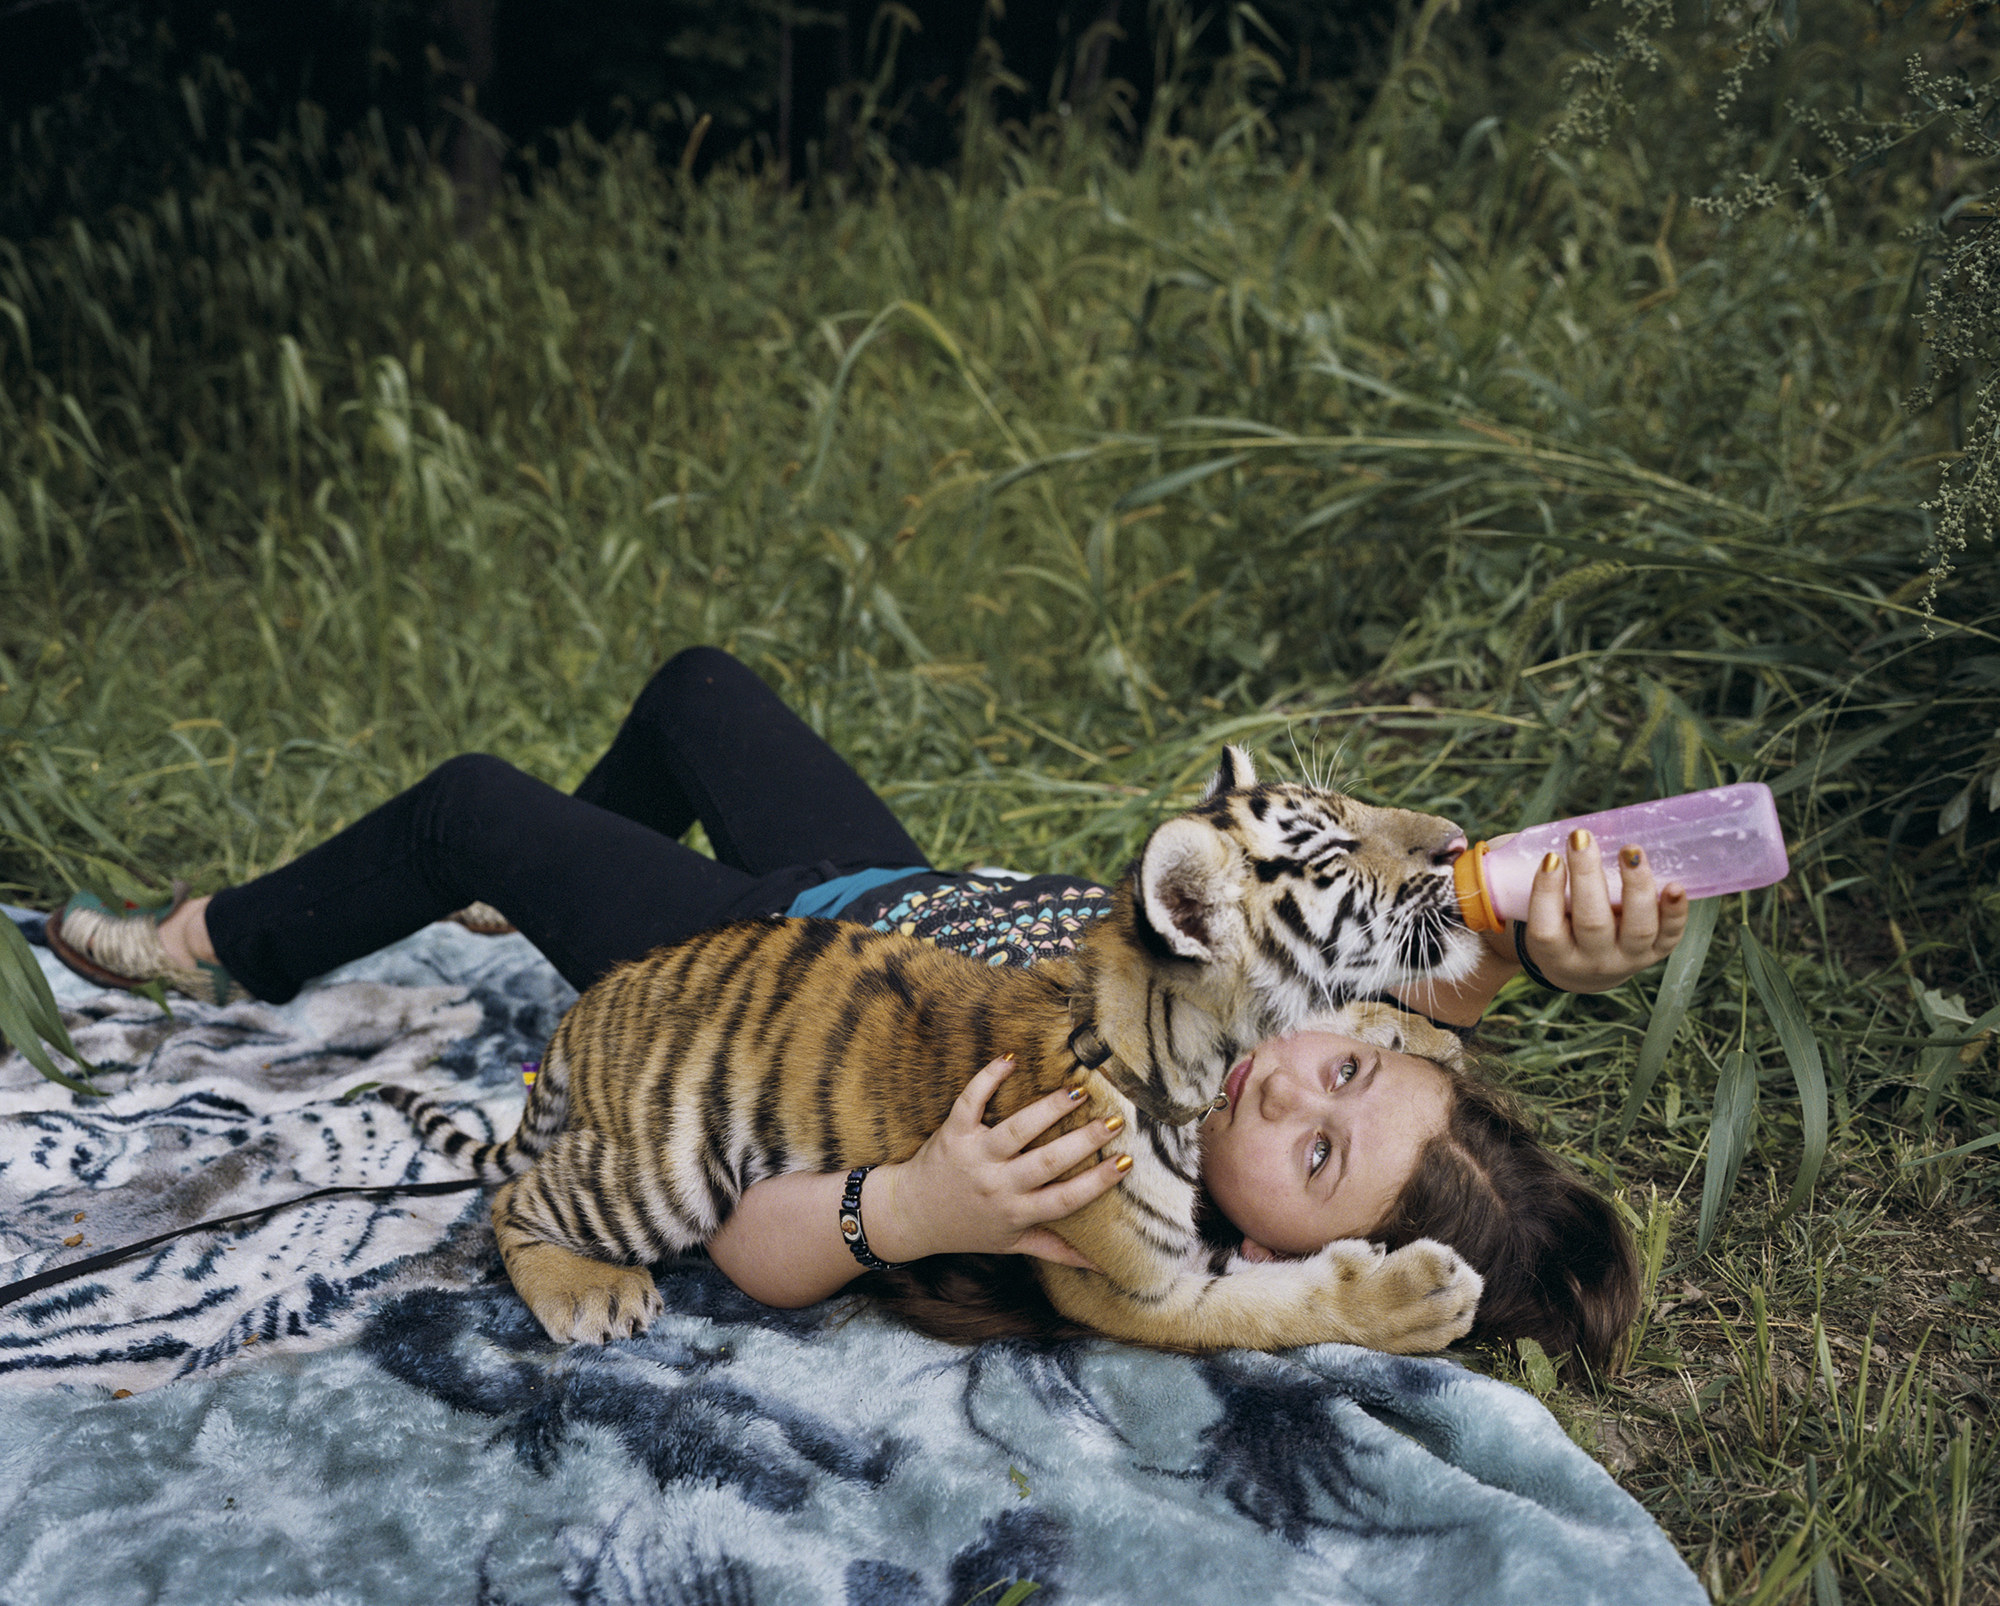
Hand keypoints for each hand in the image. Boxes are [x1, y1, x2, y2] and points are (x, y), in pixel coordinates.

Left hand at [865, 1057, 1126, 1268]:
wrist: (909, 1216)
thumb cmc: (967, 1229)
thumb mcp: (1012, 1244)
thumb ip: (1057, 1250)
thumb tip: (1102, 1265)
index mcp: (1016, 1212)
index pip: (1065, 1198)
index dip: (1097, 1182)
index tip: (1126, 1162)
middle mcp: (997, 1185)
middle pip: (1047, 1161)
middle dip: (1084, 1140)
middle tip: (1116, 1120)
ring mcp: (974, 1157)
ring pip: (1016, 1129)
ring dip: (1049, 1108)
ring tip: (1079, 1091)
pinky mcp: (953, 1133)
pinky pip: (971, 1102)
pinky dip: (988, 1078)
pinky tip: (1011, 1059)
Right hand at [1499, 829, 1689, 992]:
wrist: (1589, 970)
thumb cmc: (1560, 926)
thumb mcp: (1540, 915)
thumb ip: (1542, 880)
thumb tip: (1541, 834)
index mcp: (1556, 956)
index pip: (1547, 929)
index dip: (1547, 893)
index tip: (1551, 856)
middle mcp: (1593, 962)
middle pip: (1592, 923)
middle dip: (1587, 877)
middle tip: (1581, 837)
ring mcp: (1628, 959)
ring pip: (1637, 927)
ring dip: (1636, 886)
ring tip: (1631, 849)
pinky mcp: (1657, 952)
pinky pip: (1670, 935)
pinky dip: (1675, 911)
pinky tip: (1674, 885)